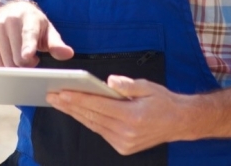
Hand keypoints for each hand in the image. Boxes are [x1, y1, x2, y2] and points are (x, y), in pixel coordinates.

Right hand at [0, 0, 73, 66]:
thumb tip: (68, 53)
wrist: (13, 11)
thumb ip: (57, 45)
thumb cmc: (35, 26)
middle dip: (26, 64)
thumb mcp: (48, 32)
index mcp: (30, 17)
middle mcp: (10, 19)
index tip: (27, 56)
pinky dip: (4, 64)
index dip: (28, 46)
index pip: (29, 34)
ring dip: (15, 65)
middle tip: (31, 57)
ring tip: (20, 54)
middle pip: (17, 57)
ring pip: (6, 61)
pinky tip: (9, 54)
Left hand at [46, 75, 194, 154]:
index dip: (77, 98)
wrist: (179, 122)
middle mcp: (126, 132)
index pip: (97, 106)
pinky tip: (76, 111)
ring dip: (75, 114)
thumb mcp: (147, 87)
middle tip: (51, 96)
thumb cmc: (162, 101)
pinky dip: (88, 120)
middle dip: (69, 105)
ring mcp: (124, 142)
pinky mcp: (123, 147)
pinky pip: (100, 131)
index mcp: (132, 116)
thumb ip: (126, 85)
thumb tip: (108, 82)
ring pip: (93, 125)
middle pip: (91, 116)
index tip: (60, 92)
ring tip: (59, 103)